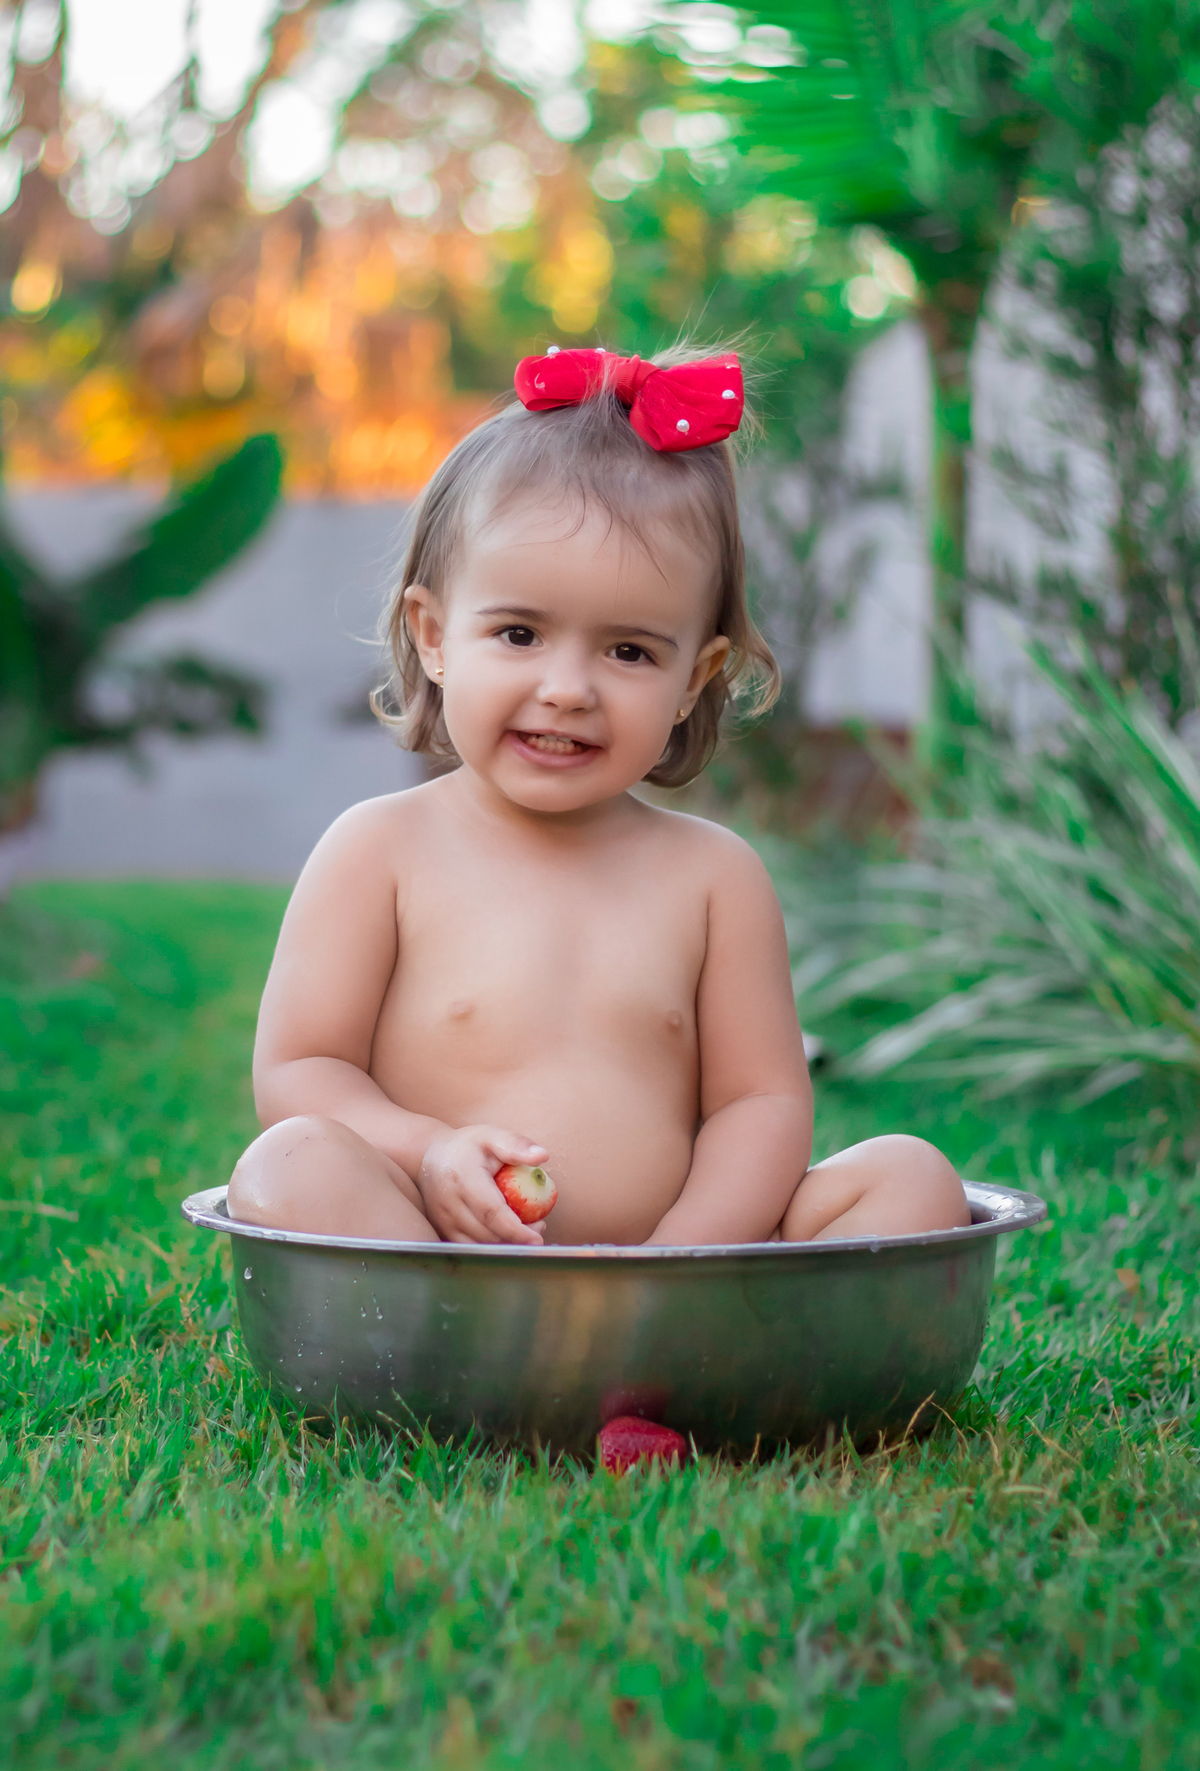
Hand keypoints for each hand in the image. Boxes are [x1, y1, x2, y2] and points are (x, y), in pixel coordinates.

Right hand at [417, 1125, 549, 1244]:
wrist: (428, 1156)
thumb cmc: (467, 1146)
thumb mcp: (491, 1136)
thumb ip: (516, 1145)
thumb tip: (542, 1156)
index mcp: (463, 1178)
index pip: (490, 1212)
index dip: (515, 1229)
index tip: (537, 1239)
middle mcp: (449, 1203)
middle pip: (486, 1233)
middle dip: (517, 1238)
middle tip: (540, 1227)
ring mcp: (442, 1220)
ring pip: (478, 1245)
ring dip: (506, 1244)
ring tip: (527, 1230)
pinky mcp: (442, 1230)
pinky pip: (470, 1247)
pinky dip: (491, 1246)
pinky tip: (506, 1235)